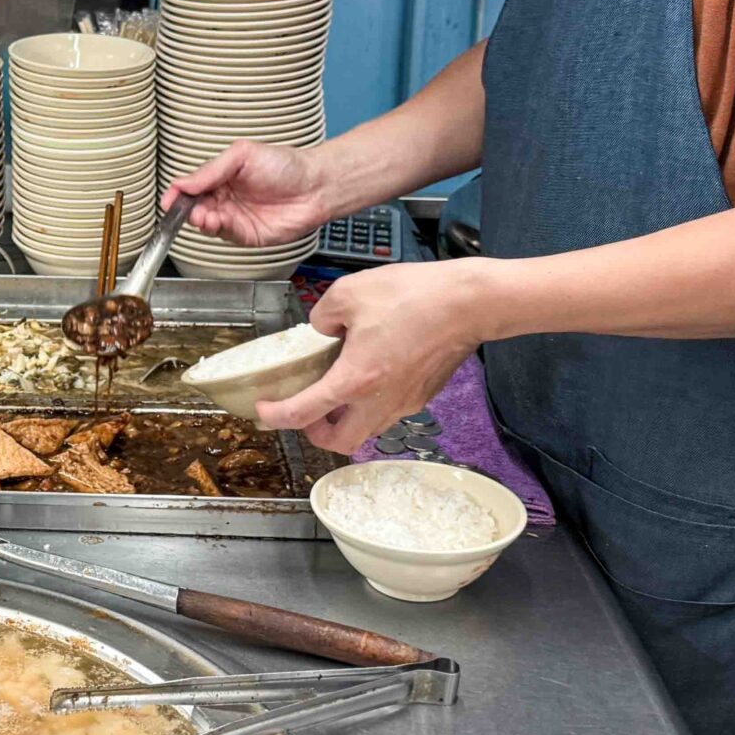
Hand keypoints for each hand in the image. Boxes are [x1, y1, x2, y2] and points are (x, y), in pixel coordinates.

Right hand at [164, 141, 328, 247]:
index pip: (192, 187)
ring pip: (207, 223)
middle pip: (195, 207)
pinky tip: (217, 221)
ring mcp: (236, 217)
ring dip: (201, 221)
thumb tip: (184, 182)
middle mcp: (226, 198)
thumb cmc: (286, 165)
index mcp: (222, 177)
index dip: (178, 194)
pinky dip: (218, 230)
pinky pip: (226, 235)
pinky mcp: (247, 235)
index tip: (169, 199)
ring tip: (203, 215)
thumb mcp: (243, 155)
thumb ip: (211, 169)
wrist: (315, 186)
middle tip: (190, 209)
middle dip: (188, 210)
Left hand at [256, 261, 494, 453]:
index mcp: (356, 380)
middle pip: (341, 442)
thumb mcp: (350, 292)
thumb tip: (322, 328)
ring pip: (367, 429)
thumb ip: (322, 314)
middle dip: (316, 433)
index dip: (276, 417)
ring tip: (337, 387)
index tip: (264, 411)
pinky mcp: (424, 395)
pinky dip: (371, 404)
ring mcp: (406, 402)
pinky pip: (389, 411)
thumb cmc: (414, 295)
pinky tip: (369, 371)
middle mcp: (381, 402)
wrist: (470, 302)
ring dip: (346, 418)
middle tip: (306, 409)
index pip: (304, 413)